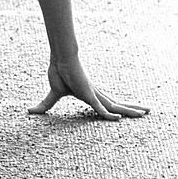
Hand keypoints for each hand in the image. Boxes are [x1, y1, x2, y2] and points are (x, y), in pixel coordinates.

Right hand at [28, 54, 149, 119]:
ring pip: (115, 106)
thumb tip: (30, 111)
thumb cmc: (58, 73)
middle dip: (132, 108)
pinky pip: (100, 108)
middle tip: (147, 111)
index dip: (119, 108)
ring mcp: (94, 94)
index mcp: (91, 94)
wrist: (60, 59)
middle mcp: (97, 94)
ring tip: (146, 112)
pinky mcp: (88, 94)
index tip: (128, 112)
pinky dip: (108, 114)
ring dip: (130, 110)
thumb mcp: (54, 94)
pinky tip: (117, 119)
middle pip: (118, 104)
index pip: (108, 104)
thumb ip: (45, 105)